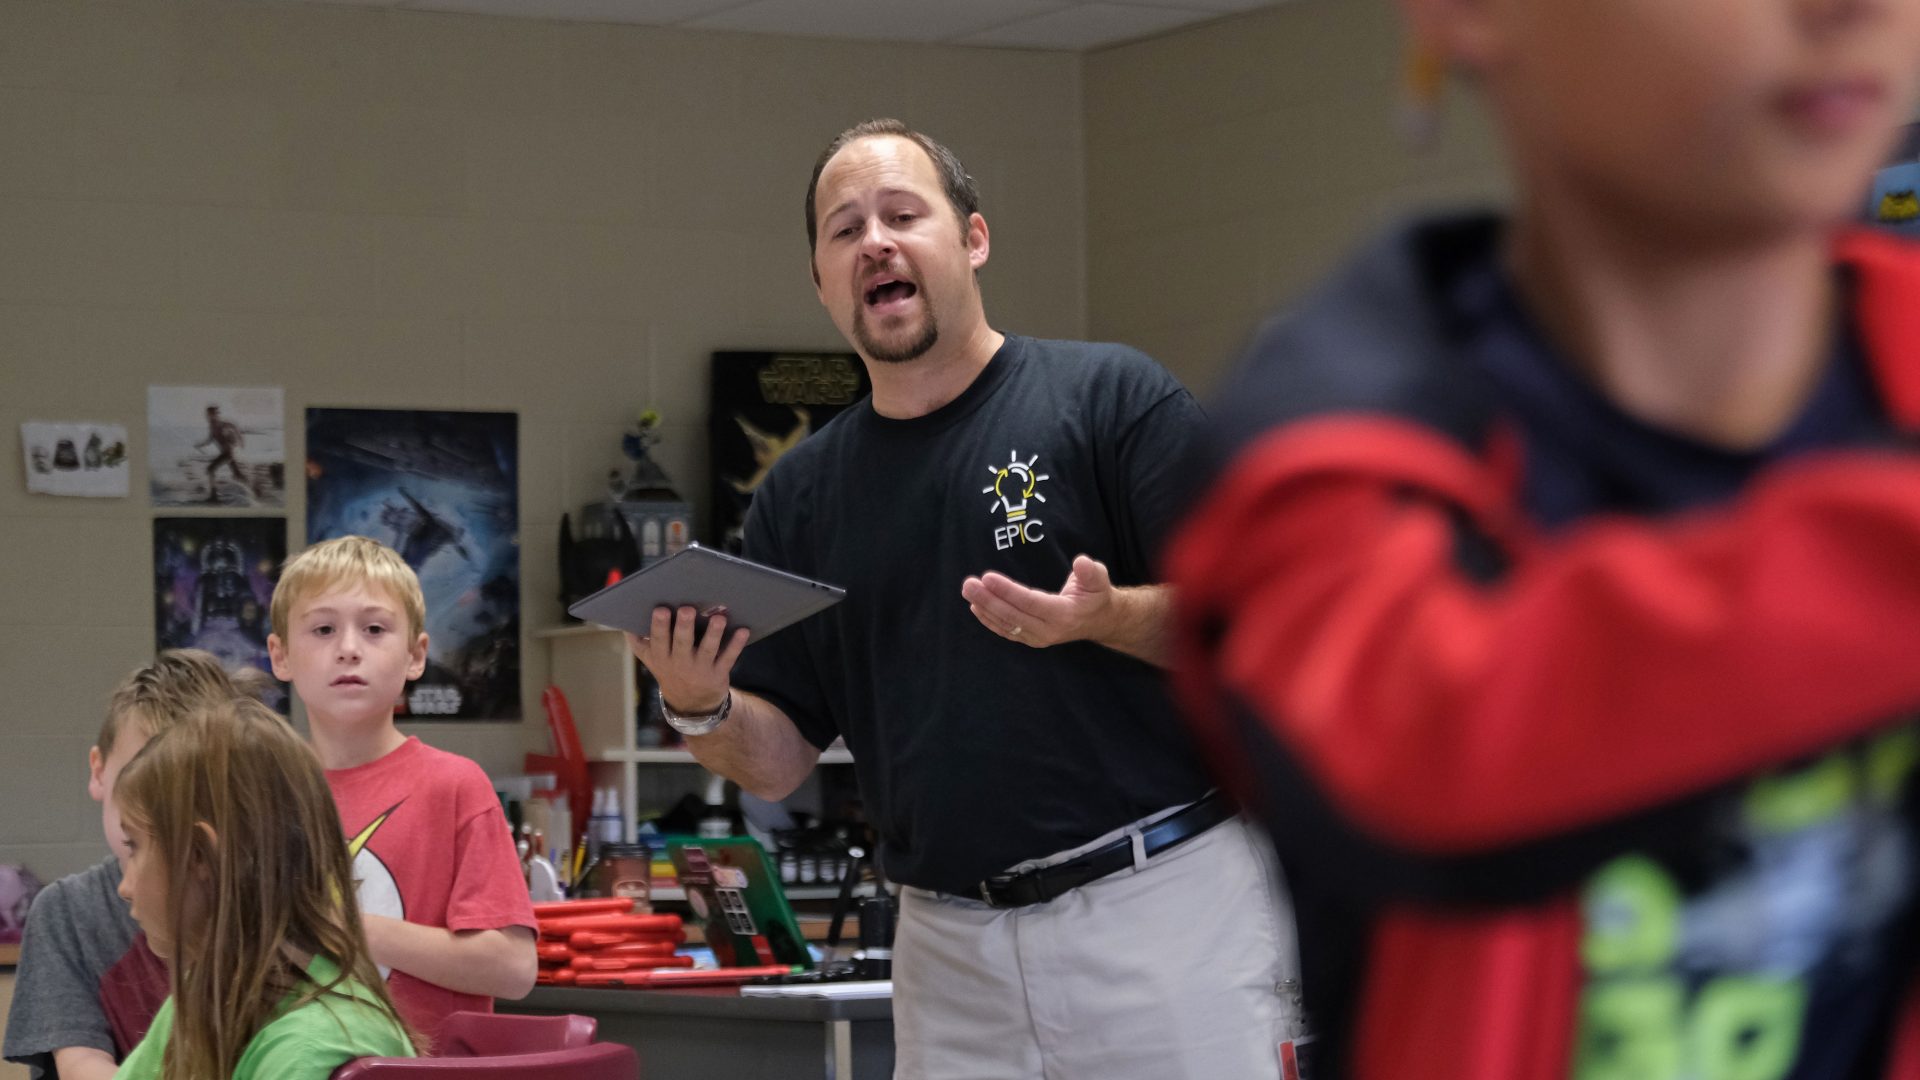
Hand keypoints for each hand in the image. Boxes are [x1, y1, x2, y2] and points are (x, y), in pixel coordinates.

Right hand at [626, 606, 750, 712]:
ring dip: (714, 633)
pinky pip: (728, 657)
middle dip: (684, 626)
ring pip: (708, 649)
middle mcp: (680, 663)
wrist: (691, 703)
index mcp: (662, 657)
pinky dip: (736, 644)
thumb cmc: (670, 669)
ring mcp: (700, 669)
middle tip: (687, 609)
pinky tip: (743, 630)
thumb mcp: (651, 659)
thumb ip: (638, 640)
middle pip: (682, 643)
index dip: (659, 626)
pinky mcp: (718, 673)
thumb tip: (624, 614)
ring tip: (719, 618)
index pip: (659, 640)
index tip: (661, 609)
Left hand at [960, 555, 1117, 648]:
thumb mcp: (1099, 579)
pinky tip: (975, 608)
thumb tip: (1081, 561)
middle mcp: (1048, 630)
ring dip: (985, 608)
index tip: (987, 577)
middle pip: (1013, 615)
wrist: (1099, 621)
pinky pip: (1007, 631)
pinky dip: (989, 621)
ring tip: (968, 591)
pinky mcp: (1031, 638)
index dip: (1007, 590)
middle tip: (969, 584)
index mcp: (1063, 615)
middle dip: (988, 599)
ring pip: (1006, 624)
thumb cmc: (1096, 595)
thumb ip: (1091, 571)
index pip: (1029, 602)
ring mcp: (1038, 637)